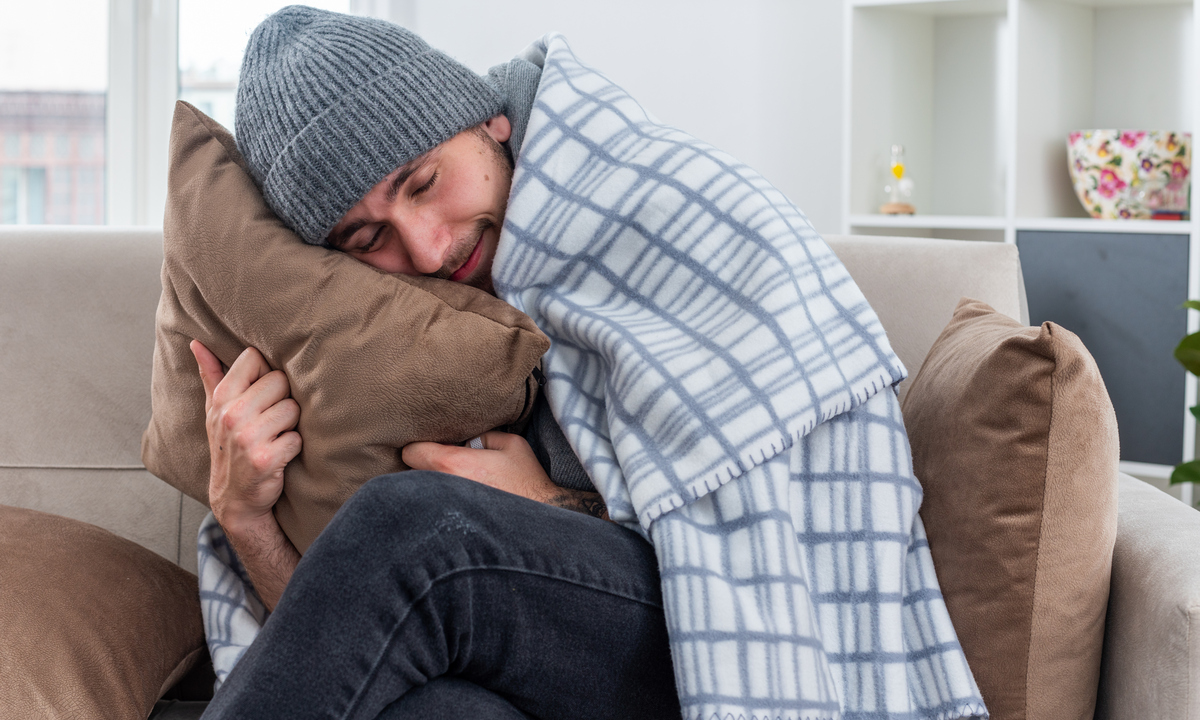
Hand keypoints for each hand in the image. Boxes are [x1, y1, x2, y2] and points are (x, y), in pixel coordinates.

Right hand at [191, 340, 301, 534]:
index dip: (266, 373)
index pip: (255, 358)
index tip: (261, 393)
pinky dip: (294, 447)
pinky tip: (279, 455)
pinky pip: (297, 438)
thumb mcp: (215, 410)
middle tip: (270, 420)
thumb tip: (197, 343)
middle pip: (280, 381)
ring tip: (274, 436)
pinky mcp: (266, 459)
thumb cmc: (229, 446)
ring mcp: (247, 437)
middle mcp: (232, 415)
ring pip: (293, 409)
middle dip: (282, 400)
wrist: (234, 498)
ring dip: (290, 424)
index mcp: (221, 398)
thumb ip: (210, 374)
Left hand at [403, 432, 608, 519]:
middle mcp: (442, 487)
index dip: (419, 446)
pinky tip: (456, 502)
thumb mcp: (510, 445)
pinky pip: (432, 508)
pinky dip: (438, 503)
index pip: (411, 452)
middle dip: (423, 466)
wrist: (539, 521)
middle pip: (411, 473)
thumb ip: (482, 435)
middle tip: (442, 465)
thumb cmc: (526, 481)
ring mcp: (443, 509)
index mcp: (453, 463)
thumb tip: (465, 439)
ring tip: (452, 484)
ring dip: (430, 486)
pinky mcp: (449, 524)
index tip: (431, 447)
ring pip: (421, 492)